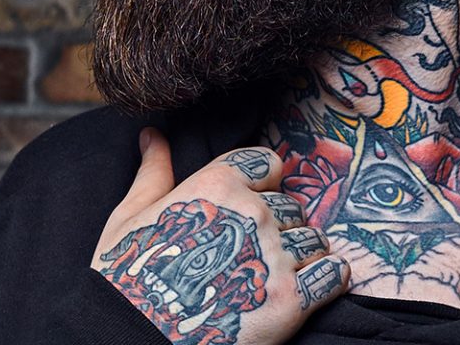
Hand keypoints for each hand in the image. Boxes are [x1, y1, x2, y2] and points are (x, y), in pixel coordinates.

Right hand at [93, 128, 349, 344]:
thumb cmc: (125, 282)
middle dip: (279, 226)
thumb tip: (152, 135)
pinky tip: (303, 292)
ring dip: (301, 255)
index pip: (267, 164)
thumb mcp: (128, 220)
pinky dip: (326, 281)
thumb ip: (152, 173)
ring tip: (269, 277)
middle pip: (291, 205)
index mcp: (216, 187)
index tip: (248, 207)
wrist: (133, 342)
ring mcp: (274, 256)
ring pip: (314, 239)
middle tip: (251, 254)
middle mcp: (251, 214)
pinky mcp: (291, 300)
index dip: (262, 185)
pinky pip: (334, 274)